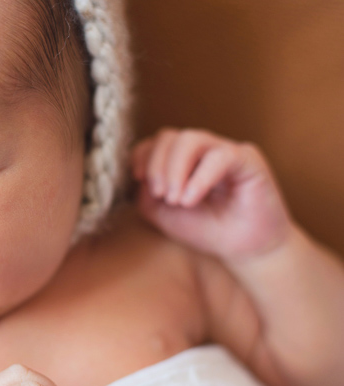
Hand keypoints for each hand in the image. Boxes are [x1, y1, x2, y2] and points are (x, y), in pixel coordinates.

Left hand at [131, 128, 293, 261]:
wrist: (244, 249)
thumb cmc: (206, 230)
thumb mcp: (164, 215)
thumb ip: (146, 193)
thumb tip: (141, 174)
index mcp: (183, 158)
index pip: (157, 141)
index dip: (143, 155)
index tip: (138, 179)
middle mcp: (203, 149)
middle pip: (170, 136)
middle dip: (157, 164)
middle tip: (160, 196)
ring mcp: (225, 150)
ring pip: (191, 138)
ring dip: (175, 169)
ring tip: (176, 200)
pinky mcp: (248, 159)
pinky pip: (220, 155)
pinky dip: (200, 177)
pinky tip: (191, 199)